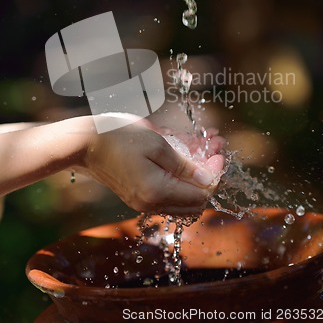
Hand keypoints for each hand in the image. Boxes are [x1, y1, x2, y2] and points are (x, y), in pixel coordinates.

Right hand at [82, 120, 224, 215]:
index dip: (215, 173)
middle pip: (195, 200)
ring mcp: (144, 201)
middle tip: (215, 150)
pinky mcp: (139, 194)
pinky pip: (168, 190)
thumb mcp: (156, 144)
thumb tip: (207, 179)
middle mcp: (152, 203)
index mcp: (157, 192)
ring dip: (197, 173)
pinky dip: (181, 175)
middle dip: (209, 174)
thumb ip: (184, 165)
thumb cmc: (120, 137)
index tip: (219, 152)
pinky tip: (187, 152)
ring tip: (206, 146)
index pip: (201, 194)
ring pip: (183, 196)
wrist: (85, 144)